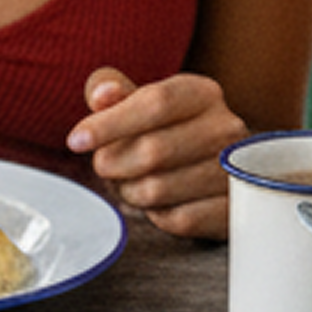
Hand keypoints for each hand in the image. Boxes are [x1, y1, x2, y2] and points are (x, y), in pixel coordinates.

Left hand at [69, 67, 245, 238]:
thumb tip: (103, 94)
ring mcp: (235, 170)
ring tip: (133, 184)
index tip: (76, 140)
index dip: (110, 123)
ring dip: (131, 192)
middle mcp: (226, 128)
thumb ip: (112, 91)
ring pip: (159, 190)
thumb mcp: (140, 103)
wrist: (220, 170)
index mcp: (202, 93)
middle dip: (114, 164)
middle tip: (105, 166)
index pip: (155, 103)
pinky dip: (158, 215)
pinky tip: (160, 203)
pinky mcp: (234, 208)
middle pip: (152, 151)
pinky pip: (179, 219)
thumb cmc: (168, 132)